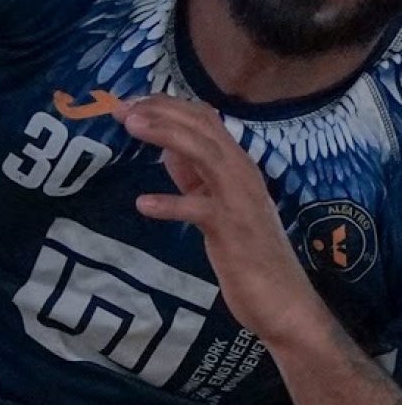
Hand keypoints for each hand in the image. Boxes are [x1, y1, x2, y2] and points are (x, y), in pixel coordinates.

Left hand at [114, 94, 317, 342]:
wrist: (282, 301)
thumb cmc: (245, 251)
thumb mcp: (214, 203)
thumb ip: (193, 175)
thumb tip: (166, 148)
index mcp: (236, 164)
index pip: (203, 118)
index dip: (166, 105)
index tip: (131, 103)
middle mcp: (242, 172)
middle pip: (202, 126)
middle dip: (160, 111)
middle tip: (122, 108)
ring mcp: (239, 199)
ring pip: (205, 153)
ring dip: (166, 135)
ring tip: (132, 127)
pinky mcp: (232, 229)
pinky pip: (200, 209)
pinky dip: (171, 204)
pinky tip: (144, 204)